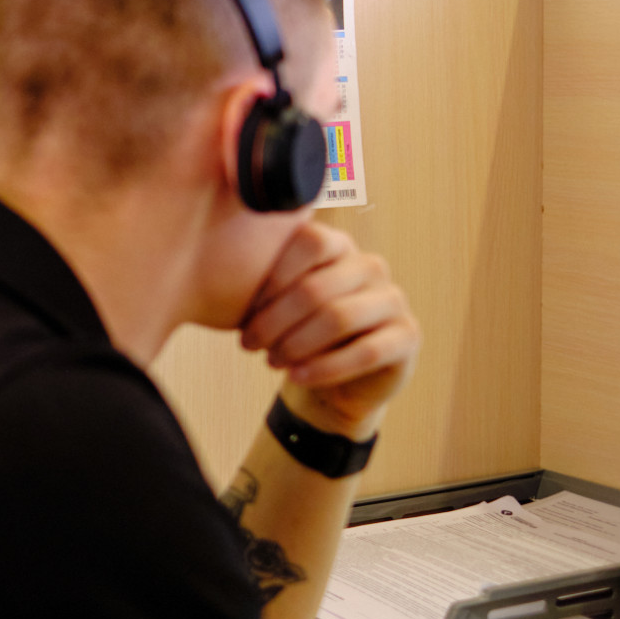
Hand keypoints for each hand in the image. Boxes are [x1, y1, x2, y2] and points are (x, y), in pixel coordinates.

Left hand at [239, 221, 418, 436]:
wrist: (333, 377)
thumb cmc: (295, 329)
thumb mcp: (273, 301)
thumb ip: (255, 275)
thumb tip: (212, 263)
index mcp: (338, 246)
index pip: (309, 242)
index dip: (273, 277)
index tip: (245, 309)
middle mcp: (370, 266)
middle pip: (317, 287)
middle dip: (275, 320)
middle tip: (249, 343)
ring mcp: (393, 299)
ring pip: (340, 318)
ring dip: (297, 344)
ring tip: (271, 361)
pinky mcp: (407, 336)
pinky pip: (365, 351)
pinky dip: (324, 367)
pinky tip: (296, 376)